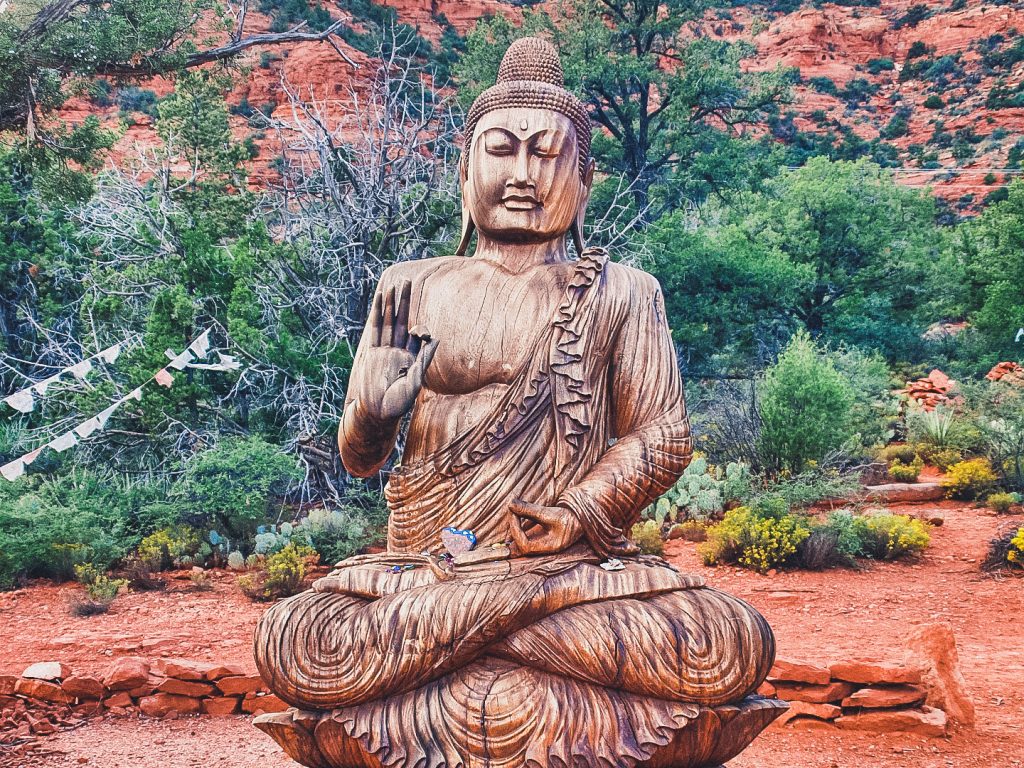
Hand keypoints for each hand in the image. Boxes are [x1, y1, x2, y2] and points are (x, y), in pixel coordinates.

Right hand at [350, 279, 438, 421]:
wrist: (377, 414)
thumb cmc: (398, 403)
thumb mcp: (415, 381)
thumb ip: (424, 359)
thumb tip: (436, 339)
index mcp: (411, 357)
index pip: (416, 335)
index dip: (420, 328)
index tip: (420, 330)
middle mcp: (398, 350)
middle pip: (401, 320)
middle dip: (404, 302)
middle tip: (407, 281)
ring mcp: (384, 350)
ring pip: (388, 321)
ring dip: (390, 303)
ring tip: (393, 285)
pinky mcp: (371, 352)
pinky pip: (374, 328)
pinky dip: (376, 313)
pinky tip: (378, 299)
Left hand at [508, 499, 581, 555]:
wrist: (582, 515)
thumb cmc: (569, 516)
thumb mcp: (550, 512)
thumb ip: (530, 509)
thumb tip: (511, 504)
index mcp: (550, 546)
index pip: (525, 546)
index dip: (516, 531)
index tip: (514, 513)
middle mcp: (545, 548)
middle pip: (521, 548)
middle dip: (513, 531)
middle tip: (512, 512)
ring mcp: (543, 543)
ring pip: (522, 542)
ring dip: (515, 529)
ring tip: (513, 513)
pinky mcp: (542, 537)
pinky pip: (526, 536)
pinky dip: (520, 527)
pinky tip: (516, 514)